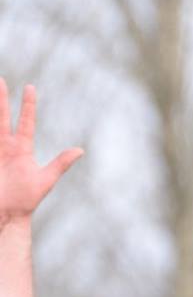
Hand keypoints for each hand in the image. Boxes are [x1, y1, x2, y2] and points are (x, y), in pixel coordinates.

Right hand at [0, 82, 82, 225]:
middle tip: (0, 80)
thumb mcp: (45, 180)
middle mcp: (5, 147)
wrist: (7, 216)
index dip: (28, 105)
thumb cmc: (25, 200)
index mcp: (21, 149)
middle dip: (1, 99)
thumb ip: (60, 164)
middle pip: (1, 118)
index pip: (26, 121)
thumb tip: (80, 150)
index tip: (31, 87)